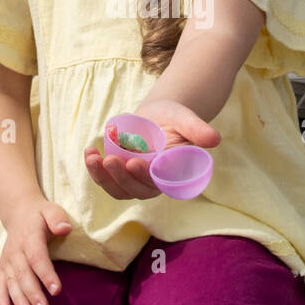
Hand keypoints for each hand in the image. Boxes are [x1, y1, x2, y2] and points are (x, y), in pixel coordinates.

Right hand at [0, 193, 72, 304]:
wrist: (19, 213)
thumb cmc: (40, 215)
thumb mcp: (51, 210)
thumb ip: (57, 218)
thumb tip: (65, 228)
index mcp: (29, 238)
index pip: (38, 258)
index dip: (46, 274)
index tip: (56, 290)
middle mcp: (16, 251)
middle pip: (24, 275)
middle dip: (33, 294)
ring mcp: (7, 261)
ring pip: (11, 282)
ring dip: (18, 299)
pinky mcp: (3, 267)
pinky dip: (0, 298)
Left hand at [84, 100, 220, 199]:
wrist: (159, 114)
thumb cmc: (175, 118)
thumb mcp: (186, 119)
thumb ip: (198, 129)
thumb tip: (215, 140)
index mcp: (172, 175)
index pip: (158, 183)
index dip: (145, 177)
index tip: (135, 162)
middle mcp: (153, 183)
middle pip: (136, 189)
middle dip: (120, 178)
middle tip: (110, 159)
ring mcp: (135, 180)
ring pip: (118, 189)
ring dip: (103, 177)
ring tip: (92, 157)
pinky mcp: (121, 174)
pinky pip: (106, 179)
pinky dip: (95, 170)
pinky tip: (89, 153)